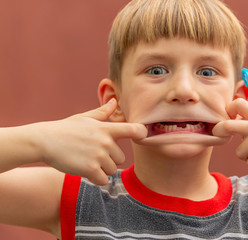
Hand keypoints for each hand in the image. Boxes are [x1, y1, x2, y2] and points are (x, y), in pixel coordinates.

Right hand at [32, 99, 146, 184]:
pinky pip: (103, 180)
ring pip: (112, 170)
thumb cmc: (65, 129)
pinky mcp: (90, 170)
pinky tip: (85, 170)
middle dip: (109, 159)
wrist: (44, 141)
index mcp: (107, 128)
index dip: (142, 134)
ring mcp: (99, 156)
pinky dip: (95, 179)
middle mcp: (106, 142)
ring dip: (101, 169)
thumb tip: (114, 101)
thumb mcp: (85, 117)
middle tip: (92, 153)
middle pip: (121, 158)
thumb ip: (103, 112)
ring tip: (86, 160)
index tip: (142, 137)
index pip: (134, 130)